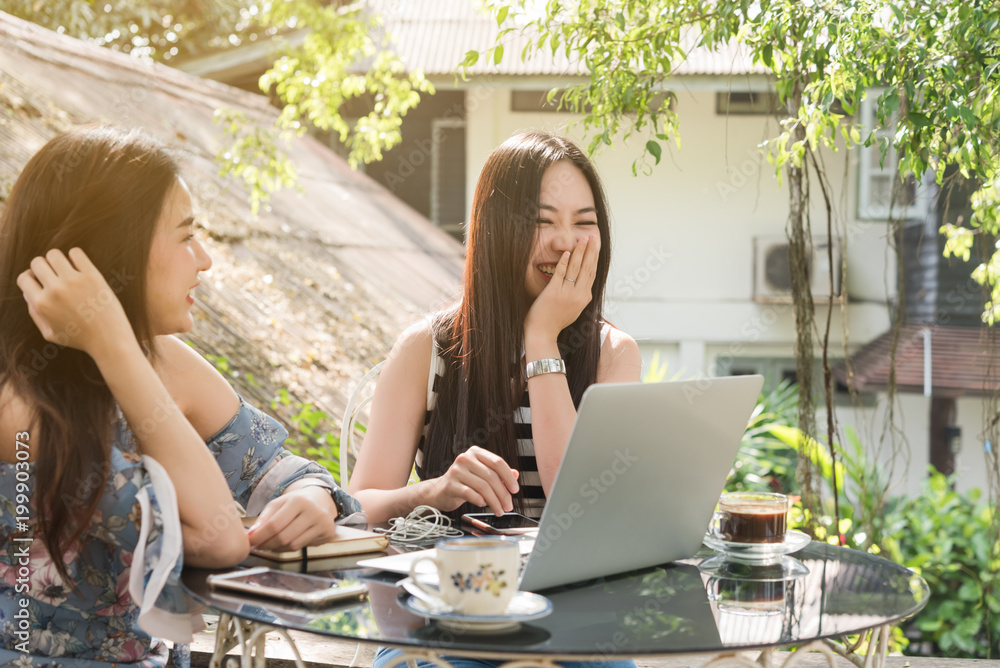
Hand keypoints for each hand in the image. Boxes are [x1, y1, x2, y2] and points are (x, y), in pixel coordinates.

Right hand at [16, 248, 131, 358]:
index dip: (32, 279)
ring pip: (54, 254)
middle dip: (44, 267)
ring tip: (67, 270)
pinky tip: (80, 267)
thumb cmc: (80, 339)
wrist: (109, 340)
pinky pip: (76, 252)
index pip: (24, 278)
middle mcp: (54, 290)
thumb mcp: (50, 333)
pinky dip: (75, 256)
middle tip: (56, 276)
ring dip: (58, 260)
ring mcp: (73, 281)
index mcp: (41, 303)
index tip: (43, 283)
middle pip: (37, 262)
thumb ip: (35, 313)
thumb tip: (28, 293)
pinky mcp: (92, 276)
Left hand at [247, 484, 338, 551]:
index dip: (260, 536)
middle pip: (283, 537)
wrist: (320, 500)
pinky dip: (288, 548)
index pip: (274, 524)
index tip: (250, 541)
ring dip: (276, 548)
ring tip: (269, 545)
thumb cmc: (296, 502)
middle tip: (257, 546)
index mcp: (298, 501)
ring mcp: (322, 523)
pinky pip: (301, 546)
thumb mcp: (279, 503)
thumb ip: (264, 517)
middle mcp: (313, 512)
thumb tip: (251, 535)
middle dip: (266, 544)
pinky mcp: (327, 533)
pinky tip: (282, 544)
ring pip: (292, 545)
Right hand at [425, 446, 519, 515]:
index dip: (509, 477)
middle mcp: (465, 458)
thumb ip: (498, 474)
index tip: (515, 490)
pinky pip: (471, 494)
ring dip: (494, 502)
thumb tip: (516, 474)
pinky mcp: (450, 485)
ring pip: (483, 487)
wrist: (440, 492)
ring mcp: (456, 471)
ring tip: (499, 510)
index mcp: (475, 453)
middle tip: (508, 506)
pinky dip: (480, 501)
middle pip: (491, 477)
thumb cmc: (464, 482)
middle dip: (503, 494)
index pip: (497, 462)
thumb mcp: (482, 475)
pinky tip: (482, 504)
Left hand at [524, 235, 599, 342]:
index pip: (592, 273)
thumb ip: (579, 297)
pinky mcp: (554, 293)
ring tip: (583, 239)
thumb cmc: (555, 322)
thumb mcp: (574, 310)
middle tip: (593, 236)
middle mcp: (579, 295)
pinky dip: (564, 263)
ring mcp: (567, 294)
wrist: (543, 334)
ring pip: (576, 269)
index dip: (594, 257)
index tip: (595, 245)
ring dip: (580, 252)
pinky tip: (567, 252)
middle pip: (587, 268)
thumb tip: (584, 287)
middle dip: (590, 250)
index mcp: (585, 298)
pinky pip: (561, 274)